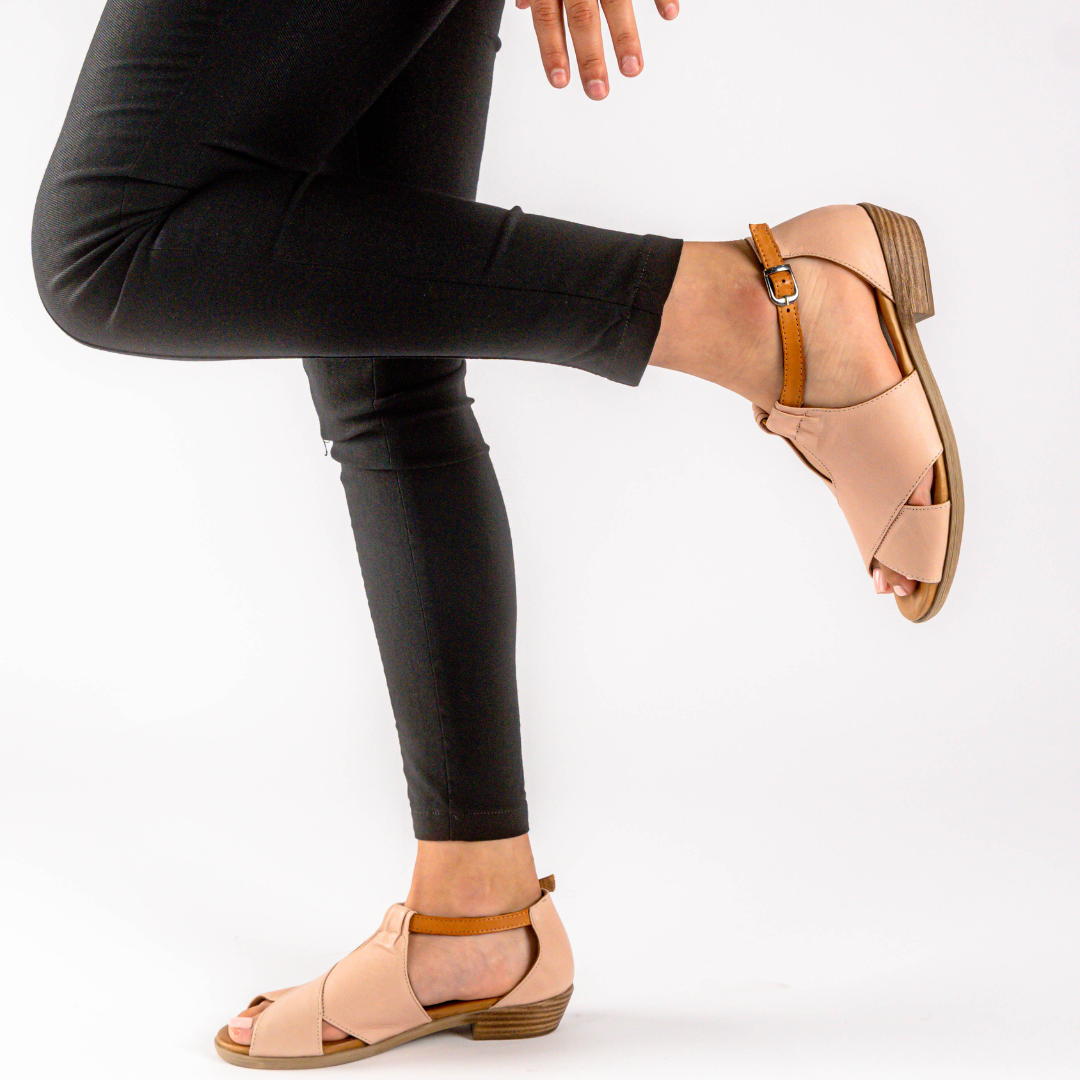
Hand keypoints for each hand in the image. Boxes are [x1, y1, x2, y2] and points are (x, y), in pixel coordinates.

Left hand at [515, 0, 679, 99]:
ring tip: (632, 69)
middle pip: (582, 17)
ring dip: (626, 36)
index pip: (547, 18)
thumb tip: (523, 7)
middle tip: (597, 91)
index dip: (552, 50)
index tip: (560, 82)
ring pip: (616, 1)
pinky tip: (669, 14)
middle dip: (590, 56)